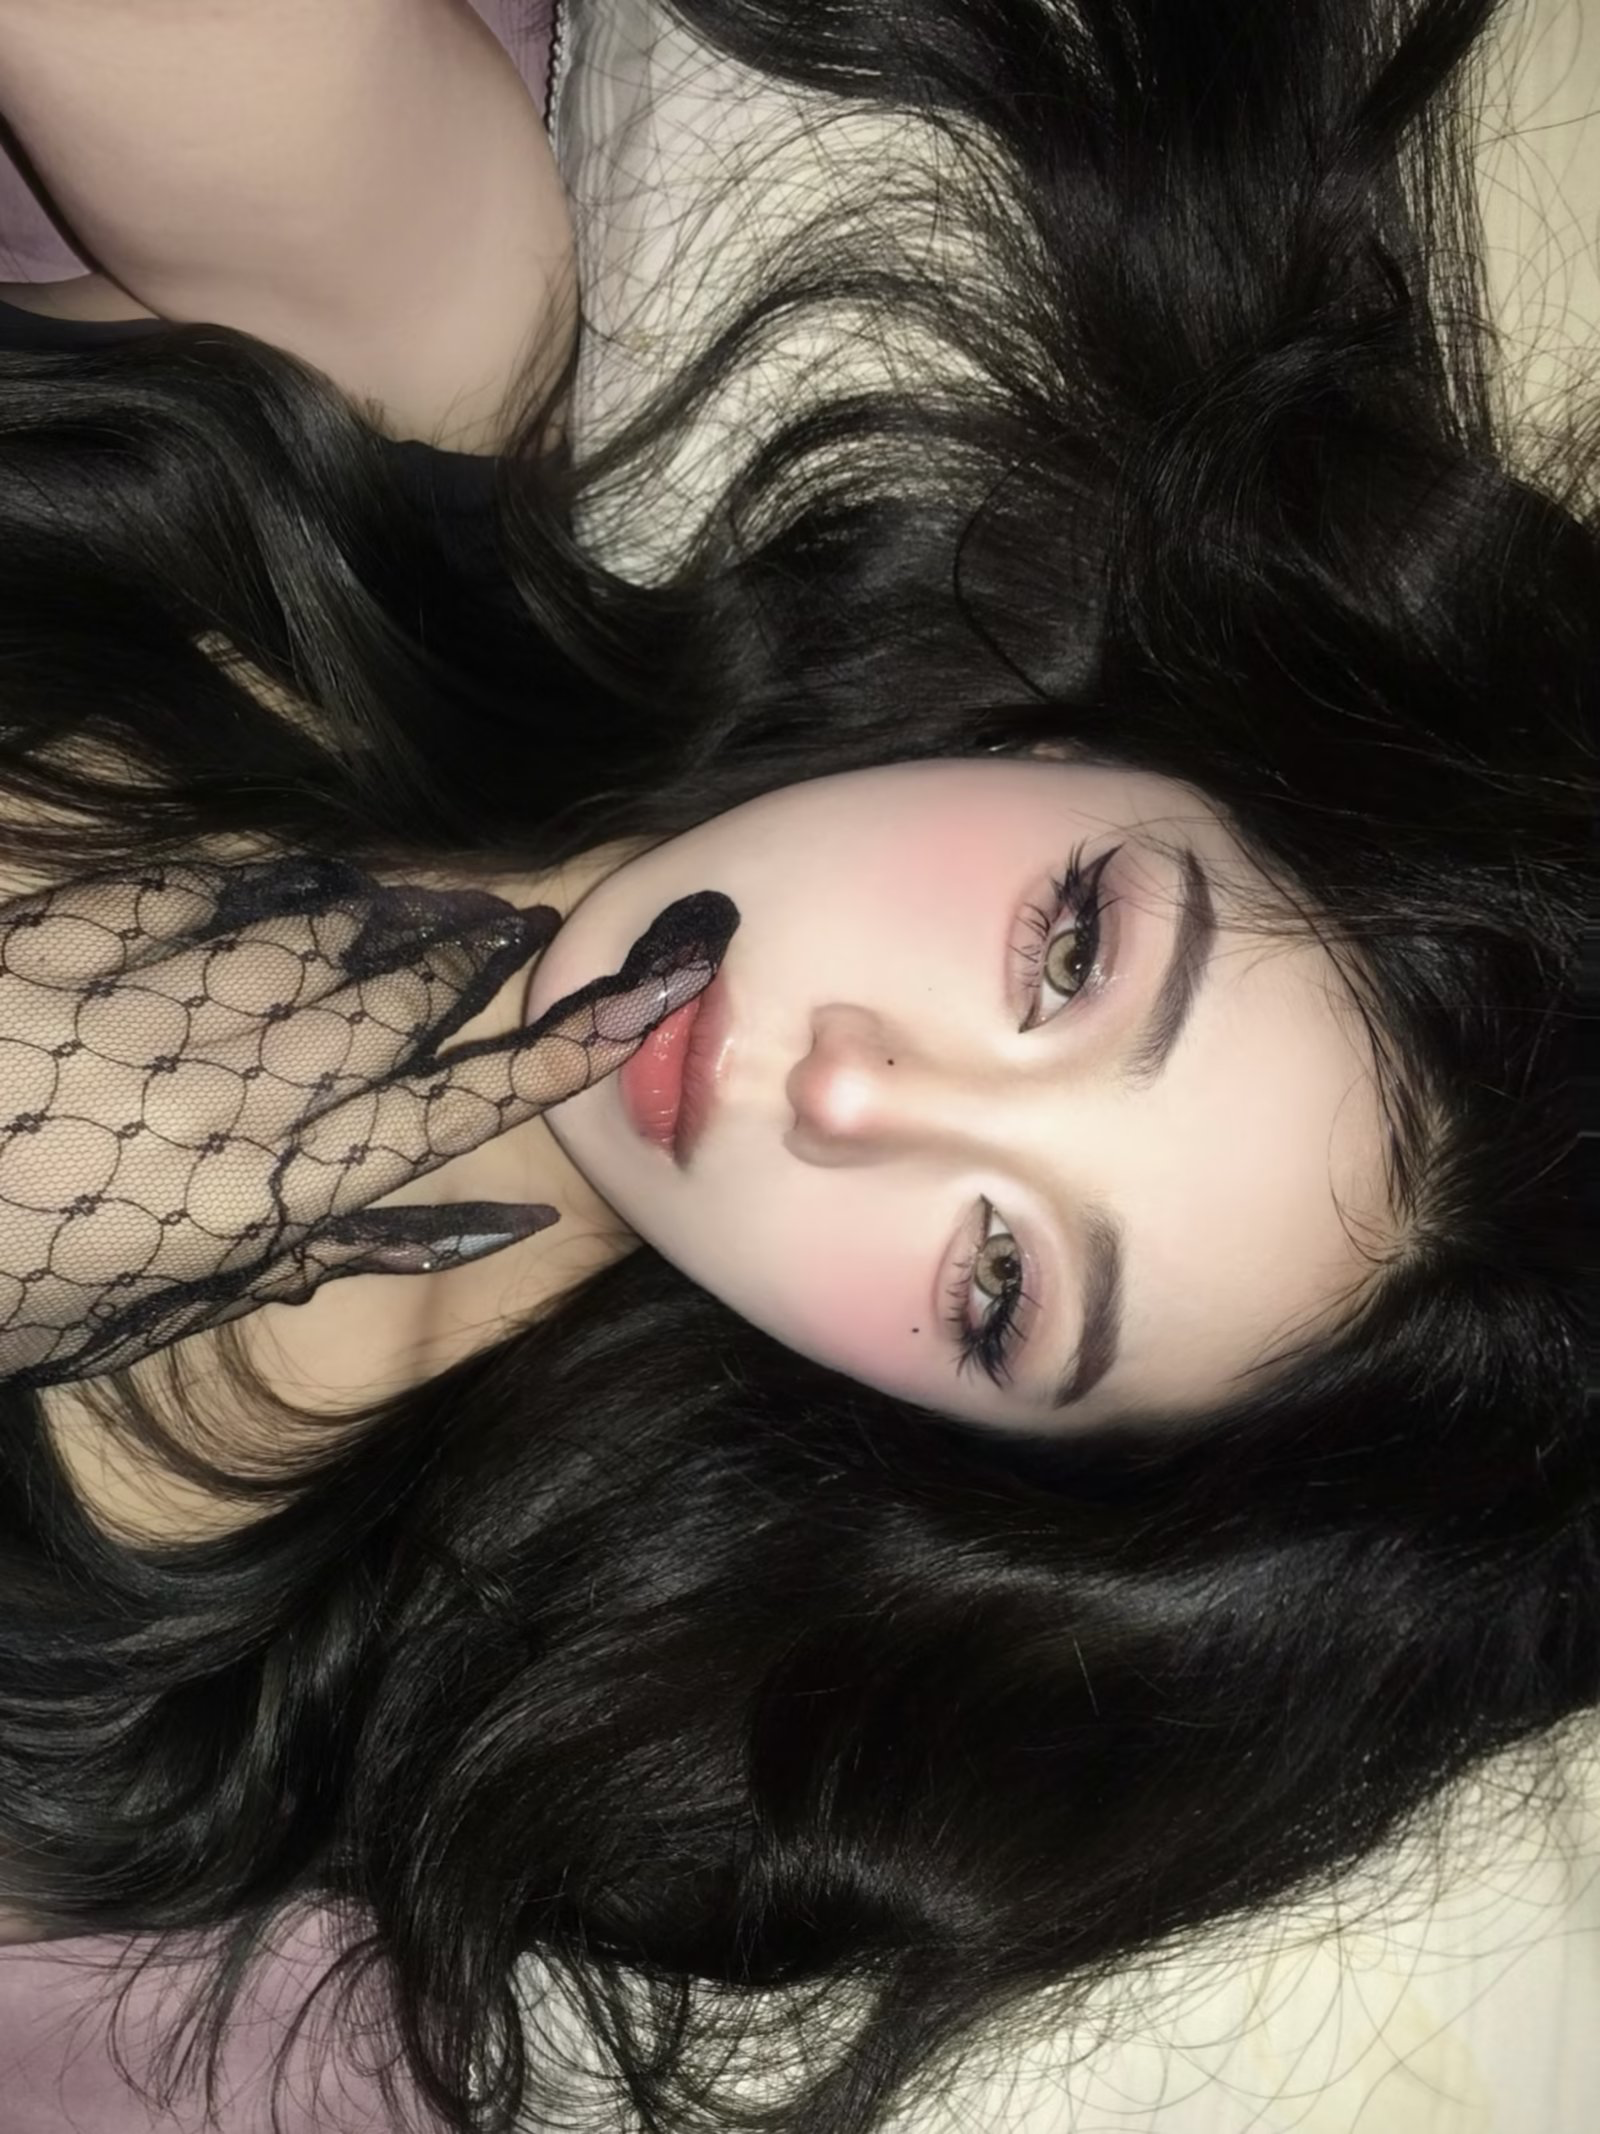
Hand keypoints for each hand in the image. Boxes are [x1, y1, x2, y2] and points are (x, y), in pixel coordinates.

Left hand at [0, 854, 736, 1386]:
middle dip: (465, 964)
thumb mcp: (153, 1307)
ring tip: (444, 899)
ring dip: (387, 919)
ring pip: (307, 943)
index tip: (638, 994)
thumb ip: (321, 1251)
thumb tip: (479, 1223)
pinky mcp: (59, 946)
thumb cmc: (1, 1288)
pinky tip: (309, 876)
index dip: (550, 1053)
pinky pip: (192, 901)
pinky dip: (265, 890)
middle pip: (387, 1006)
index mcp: (249, 1195)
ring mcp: (139, 1009)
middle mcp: (220, 1091)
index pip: (440, 1112)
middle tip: (521, 925)